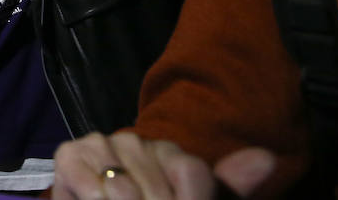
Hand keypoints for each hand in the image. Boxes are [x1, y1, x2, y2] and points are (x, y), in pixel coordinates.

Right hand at [52, 132, 274, 198]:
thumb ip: (229, 187)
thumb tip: (267, 157)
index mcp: (173, 157)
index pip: (192, 173)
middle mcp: (139, 143)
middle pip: (157, 186)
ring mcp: (102, 145)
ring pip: (122, 186)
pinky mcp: (70, 154)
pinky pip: (88, 181)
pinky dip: (95, 199)